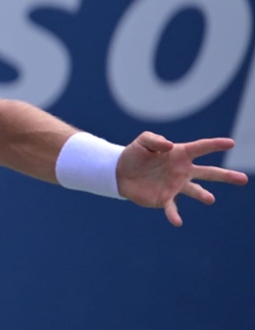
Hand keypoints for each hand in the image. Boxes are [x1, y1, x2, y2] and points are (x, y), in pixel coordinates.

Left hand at [116, 132, 248, 226]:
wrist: (120, 172)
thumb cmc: (135, 154)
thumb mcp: (143, 142)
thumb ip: (155, 140)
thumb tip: (170, 146)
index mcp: (180, 154)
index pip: (201, 148)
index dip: (215, 145)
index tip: (231, 143)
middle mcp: (183, 171)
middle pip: (208, 172)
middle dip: (226, 175)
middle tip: (243, 179)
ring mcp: (176, 186)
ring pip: (195, 191)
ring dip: (203, 195)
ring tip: (210, 199)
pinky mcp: (165, 199)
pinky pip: (172, 208)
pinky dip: (175, 215)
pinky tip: (177, 222)